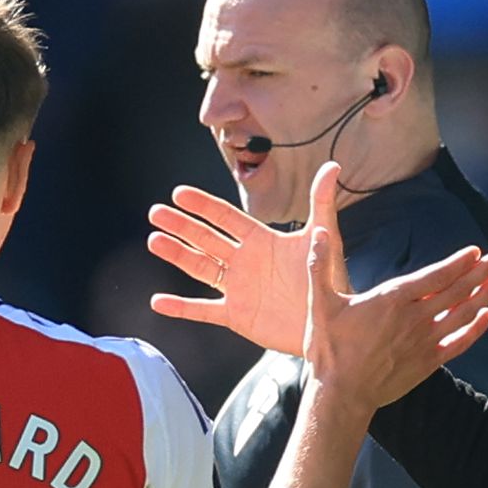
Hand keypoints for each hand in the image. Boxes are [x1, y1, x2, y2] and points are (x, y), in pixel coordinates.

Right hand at [147, 177, 313, 354]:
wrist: (329, 322)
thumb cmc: (328, 278)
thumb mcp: (324, 238)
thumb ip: (322, 202)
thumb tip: (332, 165)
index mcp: (260, 240)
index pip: (225, 218)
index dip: (203, 205)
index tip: (179, 193)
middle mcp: (244, 261)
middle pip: (206, 239)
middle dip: (181, 226)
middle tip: (156, 213)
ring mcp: (237, 288)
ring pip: (200, 267)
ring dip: (177, 255)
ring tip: (154, 241)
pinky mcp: (236, 315)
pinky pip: (203, 309)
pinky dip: (181, 308)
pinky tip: (159, 302)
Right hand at [288, 166, 487, 411]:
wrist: (342, 394)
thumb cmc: (330, 349)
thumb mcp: (321, 304)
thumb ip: (320, 267)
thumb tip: (319, 234)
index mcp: (392, 300)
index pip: (434, 276)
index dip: (457, 263)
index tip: (475, 252)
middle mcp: (414, 318)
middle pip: (455, 291)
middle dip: (480, 272)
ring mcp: (424, 341)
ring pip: (462, 315)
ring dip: (484, 296)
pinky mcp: (427, 362)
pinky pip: (459, 343)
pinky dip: (476, 329)